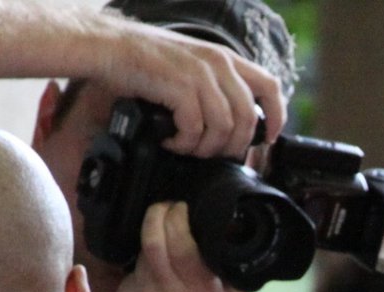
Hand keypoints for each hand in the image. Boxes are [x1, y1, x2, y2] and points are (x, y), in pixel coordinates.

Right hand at [93, 15, 286, 158]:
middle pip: (248, 119)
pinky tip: (170, 141)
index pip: (270, 87)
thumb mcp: (190, 65)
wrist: (107, 46)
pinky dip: (184, 143)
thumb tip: (232, 124)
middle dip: (233, 146)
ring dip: (205, 147)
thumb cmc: (143, 59)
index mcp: (225, 58)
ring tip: (186, 147)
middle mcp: (218, 63)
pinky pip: (196, 129)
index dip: (276, 117)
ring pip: (224, 129)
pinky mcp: (180, 87)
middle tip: (211, 153)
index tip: (268, 139)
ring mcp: (200, 75)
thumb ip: (214, 86)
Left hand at [114, 200, 244, 291]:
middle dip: (158, 213)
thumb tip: (232, 228)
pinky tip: (153, 282)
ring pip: (141, 252)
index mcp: (201, 289)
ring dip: (150, 240)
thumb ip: (233, 267)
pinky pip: (130, 274)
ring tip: (162, 244)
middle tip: (165, 208)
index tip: (182, 207)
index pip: (181, 237)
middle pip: (154, 237)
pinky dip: (140, 271)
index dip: (177, 214)